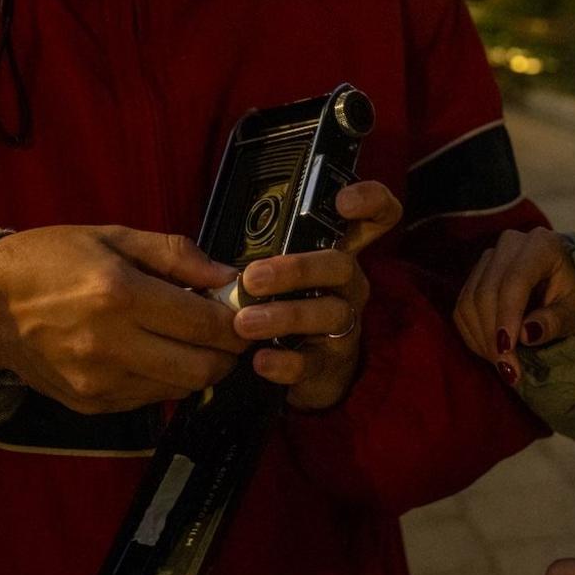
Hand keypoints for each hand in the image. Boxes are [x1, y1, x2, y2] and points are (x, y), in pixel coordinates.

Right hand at [0, 225, 244, 413]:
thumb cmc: (51, 259)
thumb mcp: (113, 236)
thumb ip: (176, 254)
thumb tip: (228, 276)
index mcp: (120, 294)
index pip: (205, 323)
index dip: (238, 322)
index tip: (246, 312)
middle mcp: (112, 344)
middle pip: (202, 369)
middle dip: (228, 354)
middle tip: (229, 334)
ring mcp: (99, 381)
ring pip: (180, 389)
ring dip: (198, 369)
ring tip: (192, 341)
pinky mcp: (90, 404)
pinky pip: (148, 399)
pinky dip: (164, 379)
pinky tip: (155, 353)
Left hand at [229, 180, 401, 409]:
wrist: (306, 373)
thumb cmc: (285, 306)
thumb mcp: (276, 274)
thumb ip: (250, 256)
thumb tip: (199, 252)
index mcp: (337, 253)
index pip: (374, 217)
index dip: (369, 202)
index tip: (343, 202)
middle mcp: (348, 285)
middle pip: (342, 265)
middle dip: (297, 269)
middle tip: (253, 278)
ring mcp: (345, 325)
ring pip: (329, 313)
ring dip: (284, 316)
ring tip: (245, 322)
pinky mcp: (332, 364)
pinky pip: (313, 362)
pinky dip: (285, 362)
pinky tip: (260, 360)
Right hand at [455, 227, 574, 382]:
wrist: (557, 286)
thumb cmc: (569, 299)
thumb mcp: (574, 313)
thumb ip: (554, 322)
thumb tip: (526, 334)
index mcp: (541, 245)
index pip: (515, 280)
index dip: (507, 316)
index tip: (508, 351)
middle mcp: (510, 243)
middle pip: (488, 290)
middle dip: (493, 334)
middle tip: (508, 370)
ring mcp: (488, 257)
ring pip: (470, 300)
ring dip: (482, 338)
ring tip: (503, 365)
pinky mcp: (473, 275)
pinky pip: (462, 308)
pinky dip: (473, 335)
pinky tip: (491, 352)